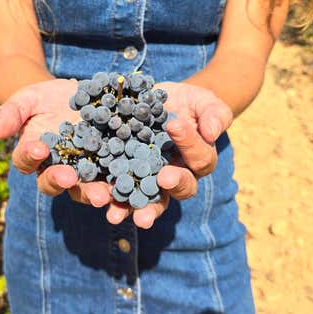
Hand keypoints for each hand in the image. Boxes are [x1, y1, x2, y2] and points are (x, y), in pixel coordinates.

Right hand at [0, 79, 113, 208]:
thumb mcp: (27, 98)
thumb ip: (11, 113)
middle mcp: (56, 169)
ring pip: (85, 189)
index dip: (30, 156)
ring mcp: (83, 172)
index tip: (37, 148)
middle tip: (71, 179)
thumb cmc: (45, 98)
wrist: (76, 95)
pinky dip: (120, 186)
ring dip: (93, 194)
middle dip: (63, 182)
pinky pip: (113, 180)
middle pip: (55, 183)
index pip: (26, 161)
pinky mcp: (108, 168)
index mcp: (33, 156)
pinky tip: (129, 185)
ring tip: (102, 196)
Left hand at [105, 82, 233, 228]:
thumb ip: (214, 114)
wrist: (156, 102)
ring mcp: (150, 181)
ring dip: (138, 208)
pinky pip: (119, 192)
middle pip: (179, 189)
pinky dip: (108, 196)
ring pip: (149, 201)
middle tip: (164, 179)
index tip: (174, 125)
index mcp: (197, 160)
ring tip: (123, 212)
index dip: (189, 143)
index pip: (199, 157)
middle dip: (172, 185)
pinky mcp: (125, 178)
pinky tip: (99, 198)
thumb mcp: (202, 101)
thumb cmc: (186, 103)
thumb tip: (212, 132)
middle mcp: (176, 176)